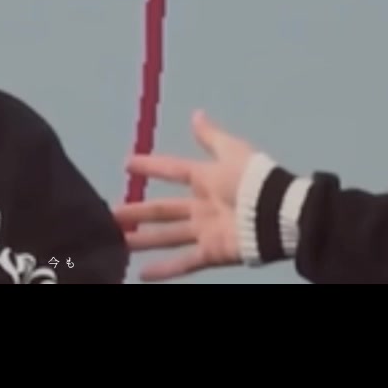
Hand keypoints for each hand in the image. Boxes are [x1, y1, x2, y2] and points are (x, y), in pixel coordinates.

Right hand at [113, 111, 256, 281]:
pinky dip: (164, 269)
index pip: (171, 170)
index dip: (151, 166)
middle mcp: (201, 205)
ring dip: (142, 239)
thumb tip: (196, 114)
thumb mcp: (229, 151)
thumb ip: (210, 136)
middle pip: (162, 209)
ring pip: (167, 236)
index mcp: (205, 178)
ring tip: (117, 242)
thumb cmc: (251, 180)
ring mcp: (205, 231)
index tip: (127, 164)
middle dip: (137, 211)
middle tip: (110, 214)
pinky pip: (184, 262)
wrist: (276, 213)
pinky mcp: (211, 252)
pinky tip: (141, 274)